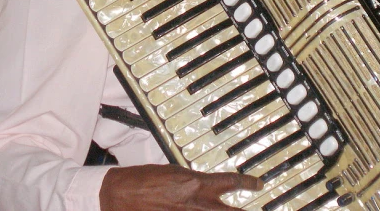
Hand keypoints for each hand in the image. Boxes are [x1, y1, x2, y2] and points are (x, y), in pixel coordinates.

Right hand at [99, 164, 263, 210]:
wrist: (120, 194)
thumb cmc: (143, 180)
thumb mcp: (174, 173)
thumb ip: (194, 181)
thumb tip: (205, 186)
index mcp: (197, 183)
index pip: (232, 181)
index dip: (249, 182)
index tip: (258, 183)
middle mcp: (197, 204)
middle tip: (258, 210)